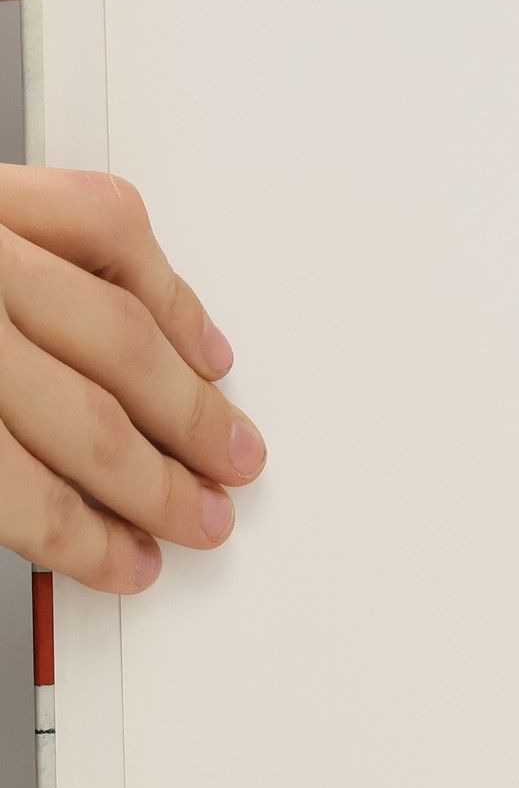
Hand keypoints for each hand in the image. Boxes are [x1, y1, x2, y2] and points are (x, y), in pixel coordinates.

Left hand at [0, 166, 265, 592]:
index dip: (87, 542)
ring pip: (118, 329)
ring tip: (226, 444)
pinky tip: (196, 338)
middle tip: (201, 514)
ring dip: (189, 403)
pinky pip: (106, 224)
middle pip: (90, 416)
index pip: (22, 487)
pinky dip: (168, 287)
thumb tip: (54, 517)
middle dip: (160, 483)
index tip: (126, 563)